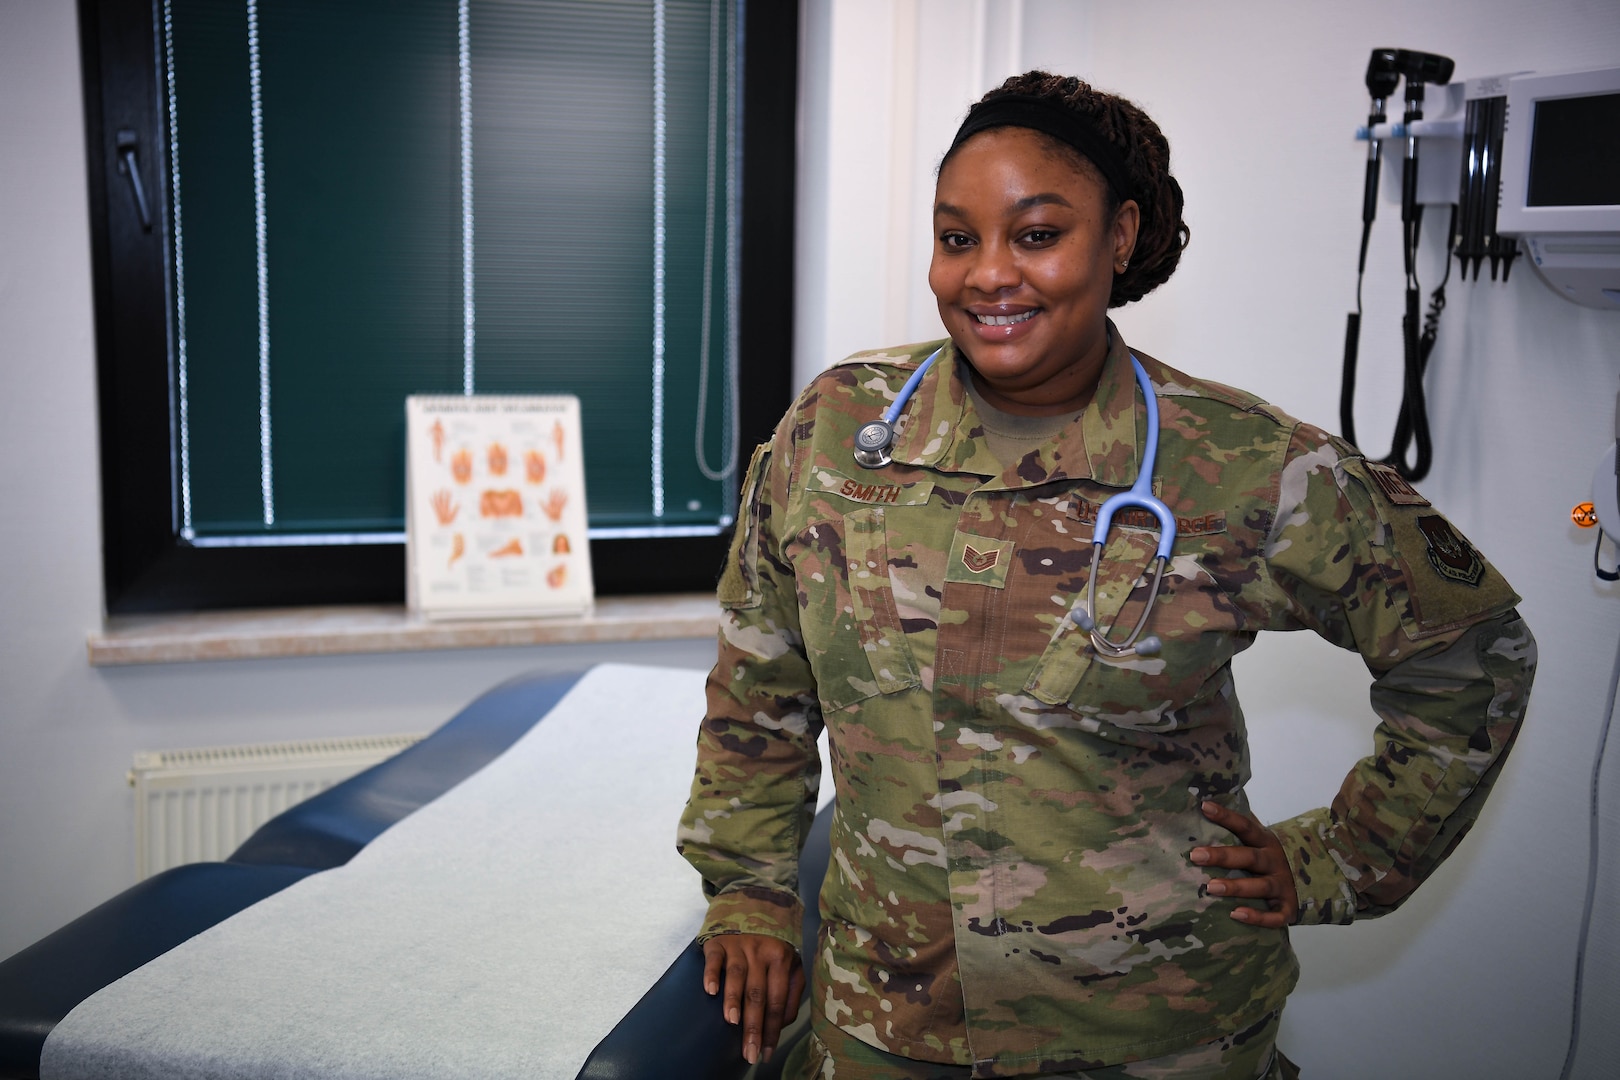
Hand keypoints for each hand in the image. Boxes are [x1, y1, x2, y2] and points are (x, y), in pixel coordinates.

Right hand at [702, 932, 805, 1065]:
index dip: (772, 1030)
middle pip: (758, 994)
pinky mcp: (718, 942)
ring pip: (737, 975)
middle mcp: (762, 952)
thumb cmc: (771, 947)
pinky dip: (712, 974)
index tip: (765, 1054)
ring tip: (732, 1023)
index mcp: (782, 960)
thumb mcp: (790, 964)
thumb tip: (781, 1024)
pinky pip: (715, 959)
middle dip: (753, 1027)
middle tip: (749, 1053)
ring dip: (734, 999)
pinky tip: (710, 991)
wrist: (751, 907)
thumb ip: (791, 993)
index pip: (778, 1002)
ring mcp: (739, 946)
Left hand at [1190, 800, 1299, 928]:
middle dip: (1222, 856)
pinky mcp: (1287, 909)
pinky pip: (1274, 916)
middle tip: (1195, 855)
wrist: (1314, 881)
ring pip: (1260, 886)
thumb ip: (1240, 825)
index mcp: (1265, 841)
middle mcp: (1275, 862)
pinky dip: (1257, 917)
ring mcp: (1283, 886)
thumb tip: (1209, 802)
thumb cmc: (1270, 858)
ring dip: (1235, 887)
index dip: (1226, 816)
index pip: (1245, 826)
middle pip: (1249, 857)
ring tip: (1211, 887)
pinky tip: (1235, 915)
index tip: (1204, 806)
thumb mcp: (1261, 840)